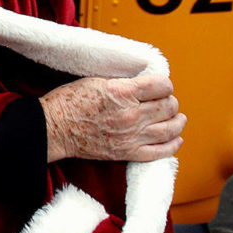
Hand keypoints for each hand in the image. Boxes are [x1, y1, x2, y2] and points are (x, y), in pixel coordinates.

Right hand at [39, 74, 184, 162]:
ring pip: (170, 129)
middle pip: (169, 106)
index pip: (162, 85)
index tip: (161, 85)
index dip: (164, 84)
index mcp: (123, 92)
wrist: (55, 127)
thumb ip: (125, 82)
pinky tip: (175, 139)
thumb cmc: (71, 101)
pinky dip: (172, 145)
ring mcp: (131, 136)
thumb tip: (145, 82)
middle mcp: (131, 114)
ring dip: (177, 122)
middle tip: (165, 100)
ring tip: (177, 118)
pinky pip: (160, 152)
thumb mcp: (98, 79)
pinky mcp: (128, 153)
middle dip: (170, 101)